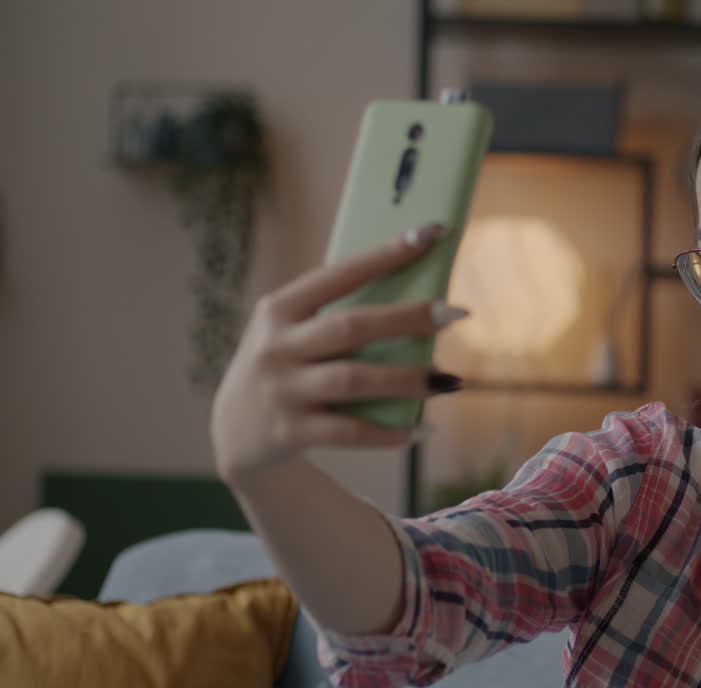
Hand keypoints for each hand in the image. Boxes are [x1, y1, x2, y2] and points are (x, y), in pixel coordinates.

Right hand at [211, 224, 464, 487]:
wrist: (235, 433)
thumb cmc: (285, 369)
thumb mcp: (292, 334)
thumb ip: (336, 318)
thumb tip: (419, 305)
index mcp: (279, 309)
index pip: (339, 274)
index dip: (385, 254)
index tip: (430, 232)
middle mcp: (276, 346)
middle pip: (351, 326)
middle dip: (407, 318)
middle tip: (455, 313)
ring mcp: (281, 390)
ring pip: (354, 380)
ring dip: (407, 379)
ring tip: (450, 380)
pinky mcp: (290, 432)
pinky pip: (349, 431)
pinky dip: (388, 432)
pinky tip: (422, 430)